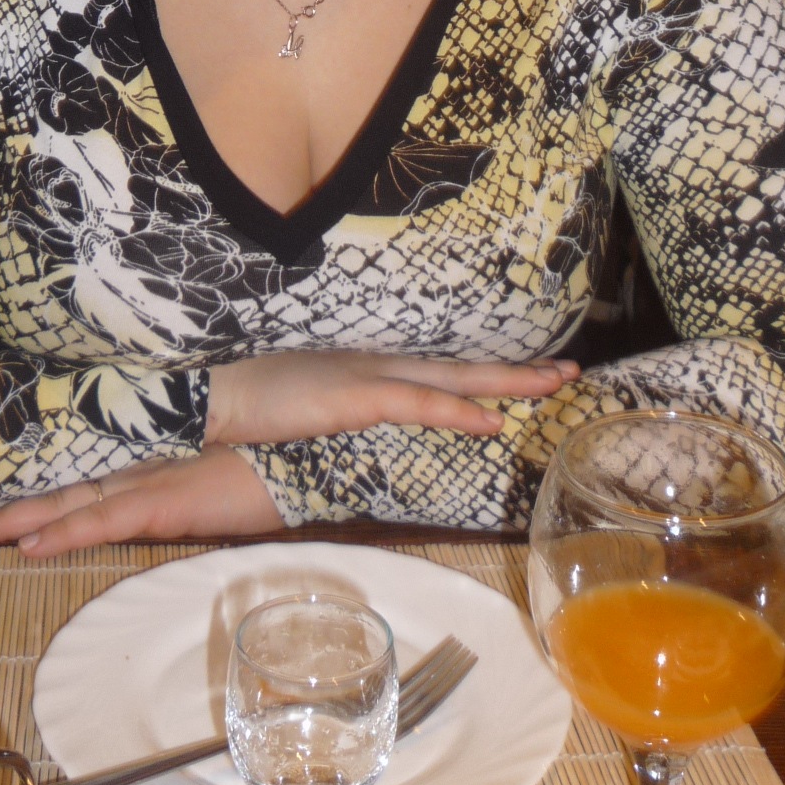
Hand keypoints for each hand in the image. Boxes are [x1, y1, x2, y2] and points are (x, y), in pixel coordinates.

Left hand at [0, 446, 281, 556]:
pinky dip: (69, 533)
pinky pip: (108, 519)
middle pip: (52, 489)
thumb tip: (149, 479)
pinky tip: (30, 549)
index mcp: (142, 462)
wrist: (311, 449)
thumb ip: (175, 477)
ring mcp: (149, 481)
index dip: (22, 486)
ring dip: (11, 520)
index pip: (70, 476)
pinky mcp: (168, 500)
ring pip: (65, 502)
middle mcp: (134, 468)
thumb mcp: (212, 475)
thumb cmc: (268, 457)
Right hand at [204, 349, 580, 445]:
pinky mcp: (354, 397)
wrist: (215, 388)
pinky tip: (490, 420)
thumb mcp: (310, 402)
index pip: (441, 367)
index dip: (487, 370)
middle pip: (461, 366)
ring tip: (554, 383)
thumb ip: (344, 409)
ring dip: (507, 382)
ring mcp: (368, 376)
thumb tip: (362, 422)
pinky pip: (416, 403)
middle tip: (569, 370)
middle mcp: (378, 363)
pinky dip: (455, 410)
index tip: (532, 368)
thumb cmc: (255, 399)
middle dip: (517, 369)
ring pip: (453, 378)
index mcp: (370, 365)